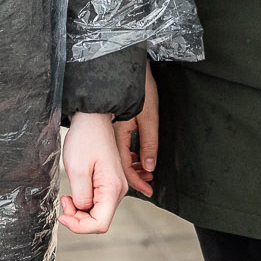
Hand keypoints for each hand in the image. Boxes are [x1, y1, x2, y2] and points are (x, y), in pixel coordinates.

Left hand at [59, 110, 125, 234]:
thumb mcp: (77, 169)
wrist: (93, 119)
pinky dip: (83, 202)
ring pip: (98, 212)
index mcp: (113, 188)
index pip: (100, 224)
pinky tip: (74, 192)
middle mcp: (118, 190)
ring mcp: (115, 186)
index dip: (79, 227)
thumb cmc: (85, 138)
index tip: (63, 217)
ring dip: (80, 210)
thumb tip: (83, 210)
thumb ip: (81, 196)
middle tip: (63, 202)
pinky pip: (97, 201)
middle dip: (78, 218)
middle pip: (99, 220)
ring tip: (67, 196)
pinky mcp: (108, 182)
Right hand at [113, 63, 158, 196]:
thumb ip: (149, 144)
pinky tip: (138, 156)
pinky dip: (129, 157)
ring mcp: (109, 132)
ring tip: (147, 172)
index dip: (137, 183)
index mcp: (117, 137)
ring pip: (119, 158)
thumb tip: (149, 167)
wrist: (124, 68)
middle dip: (136, 178)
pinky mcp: (111, 127)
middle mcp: (110, 138)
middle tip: (150, 184)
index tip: (149, 192)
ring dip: (134, 167)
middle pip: (119, 167)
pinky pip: (118, 149)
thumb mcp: (149, 118)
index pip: (125, 168)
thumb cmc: (139, 89)